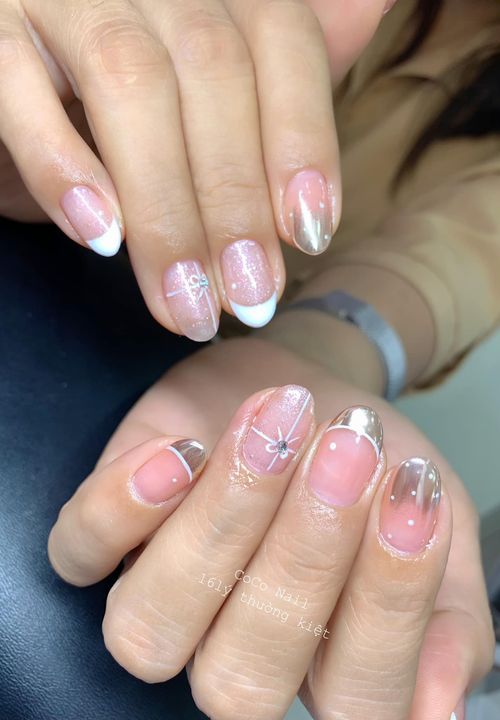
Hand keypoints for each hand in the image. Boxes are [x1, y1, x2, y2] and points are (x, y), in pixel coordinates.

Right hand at [0, 0, 393, 338]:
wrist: (16, 75)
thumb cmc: (116, 95)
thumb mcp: (205, 88)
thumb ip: (277, 66)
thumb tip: (374, 7)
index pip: (280, 38)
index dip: (302, 137)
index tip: (311, 234)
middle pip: (213, 70)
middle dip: (236, 200)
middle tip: (247, 300)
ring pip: (131, 84)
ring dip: (166, 211)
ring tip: (185, 301)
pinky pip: (18, 88)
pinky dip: (62, 167)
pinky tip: (99, 238)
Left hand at [48, 340, 493, 719]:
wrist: (310, 391)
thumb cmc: (373, 466)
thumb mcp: (435, 526)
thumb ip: (447, 618)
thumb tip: (440, 713)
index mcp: (323, 668)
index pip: (353, 700)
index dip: (384, 605)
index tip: (411, 494)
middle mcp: (229, 650)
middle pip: (237, 680)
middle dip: (300, 556)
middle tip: (348, 450)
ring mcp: (160, 594)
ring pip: (146, 628)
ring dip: (218, 525)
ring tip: (275, 431)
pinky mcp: (107, 530)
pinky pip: (79, 552)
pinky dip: (121, 508)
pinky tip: (181, 452)